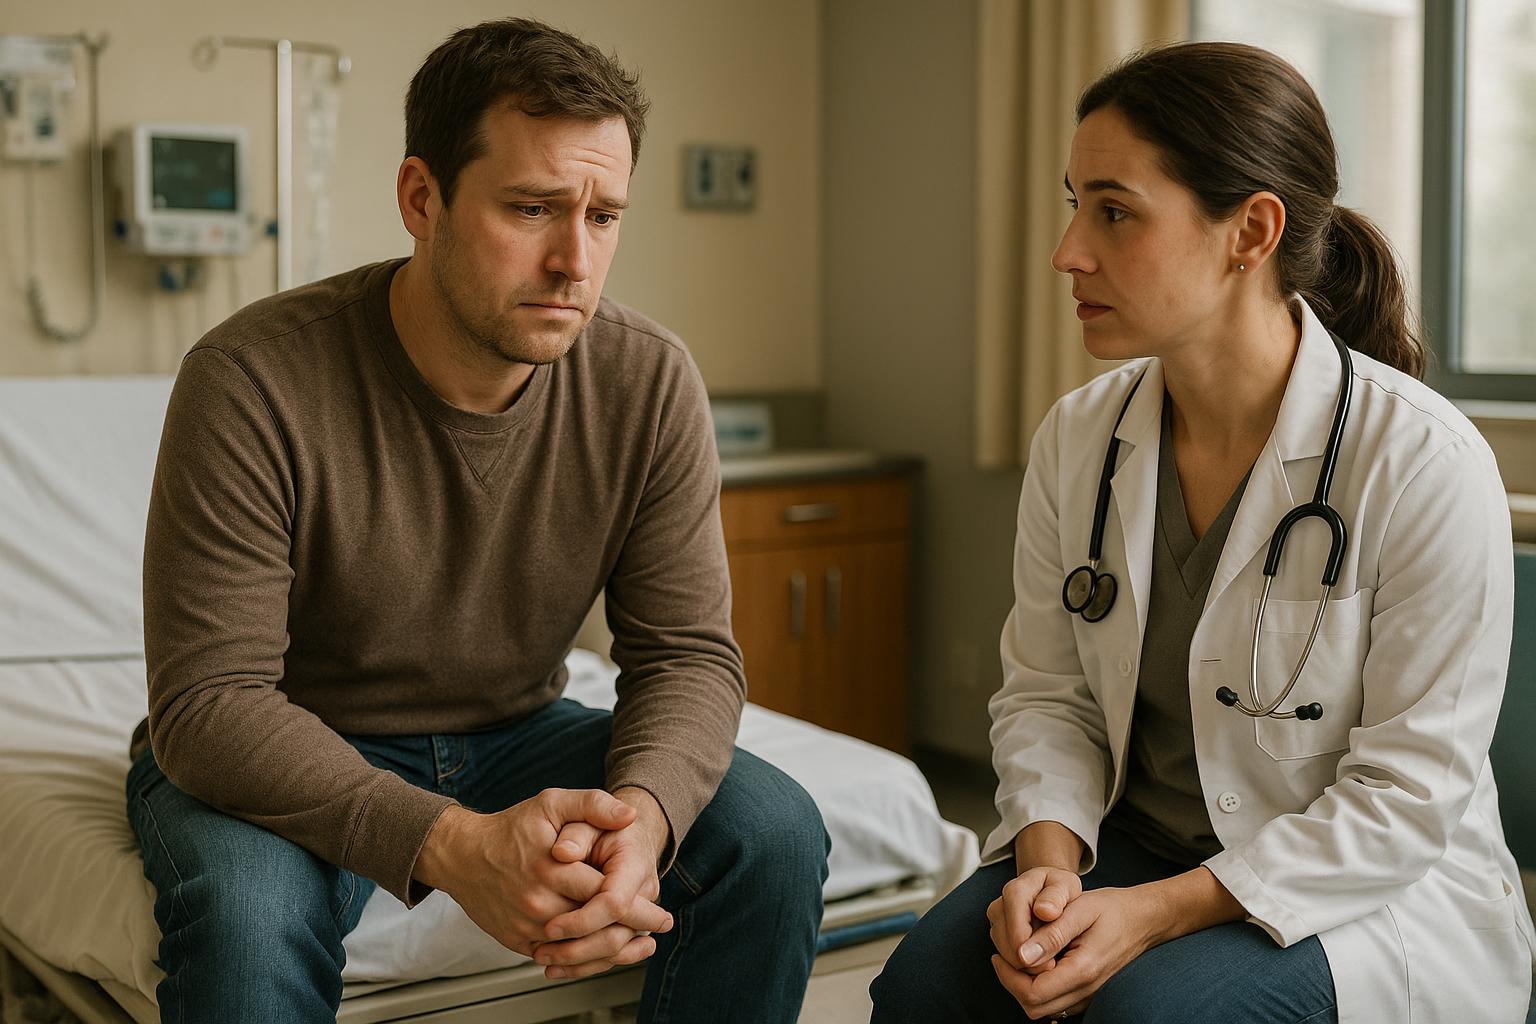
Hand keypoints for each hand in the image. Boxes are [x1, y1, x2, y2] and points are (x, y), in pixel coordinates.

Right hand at [412, 790, 672, 967]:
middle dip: (631, 933)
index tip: (661, 915)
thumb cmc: (510, 829)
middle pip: (596, 929)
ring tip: (637, 946)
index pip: (606, 896)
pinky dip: (582, 959)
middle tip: (656, 932)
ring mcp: (528, 927)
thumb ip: (593, 805)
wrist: (462, 855)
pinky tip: (602, 952)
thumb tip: (629, 814)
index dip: (639, 908)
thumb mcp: (552, 803)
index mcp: (553, 870)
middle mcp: (540, 904)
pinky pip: (557, 958)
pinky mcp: (518, 942)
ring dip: (611, 951)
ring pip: (578, 950)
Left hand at [989, 885, 1162, 1019]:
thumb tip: (1022, 955)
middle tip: (1006, 954)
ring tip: (1020, 955)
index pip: (1032, 993)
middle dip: (1012, 983)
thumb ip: (1051, 934)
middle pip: (1034, 1007)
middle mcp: (1086, 990)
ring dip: (1023, 986)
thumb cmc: (1111, 909)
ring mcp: (1088, 995)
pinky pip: (1054, 1003)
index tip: (999, 953)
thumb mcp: (1079, 909)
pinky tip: (1036, 962)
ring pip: (1042, 1008)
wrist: (1142, 919)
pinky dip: (1038, 988)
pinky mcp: (1087, 993)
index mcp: (1083, 970)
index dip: (1008, 976)